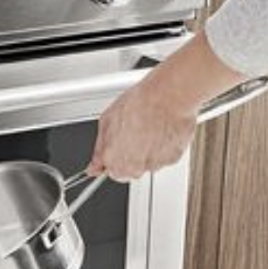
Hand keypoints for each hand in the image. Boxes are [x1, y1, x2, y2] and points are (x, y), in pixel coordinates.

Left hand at [85, 31, 246, 180]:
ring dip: (148, 150)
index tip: (118, 147)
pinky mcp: (173, 159)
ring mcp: (154, 165)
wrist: (167, 97)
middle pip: (130, 169)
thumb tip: (94, 165)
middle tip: (135, 132)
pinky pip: (165, 156)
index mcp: (114, 162)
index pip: (111, 171)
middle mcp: (134, 169)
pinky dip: (163, 146)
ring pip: (148, 163)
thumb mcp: (106, 121)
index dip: (114, 156)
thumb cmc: (139, 104)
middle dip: (131, 154)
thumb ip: (99, 149)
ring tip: (149, 128)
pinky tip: (161, 130)